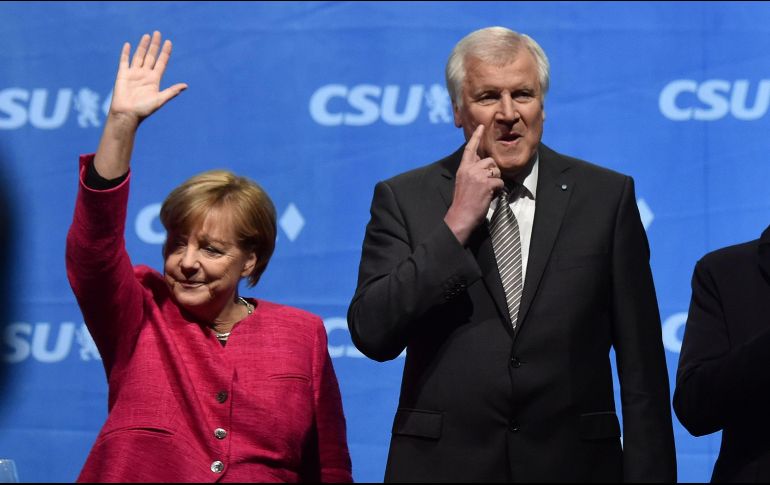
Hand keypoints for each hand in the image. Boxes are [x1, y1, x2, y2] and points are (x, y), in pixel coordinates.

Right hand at [108, 31, 187, 125]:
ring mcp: (134, 74)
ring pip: (139, 56)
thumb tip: (186, 86)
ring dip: (143, 46)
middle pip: (151, 56)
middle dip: (154, 45)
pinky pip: (124, 61)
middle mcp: (145, 75)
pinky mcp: (123, 75)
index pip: (161, 62)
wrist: (127, 114)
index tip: (169, 42)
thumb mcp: (160, 100)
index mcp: (154, 80)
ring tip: (147, 35)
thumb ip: (172, 91)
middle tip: (158, 33)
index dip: (165, 52)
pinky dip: (125, 53)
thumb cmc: (144, 110)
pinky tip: (128, 44)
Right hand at [444, 125, 503, 244]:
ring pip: (496, 170)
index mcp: (463, 169)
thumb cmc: (463, 204)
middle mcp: (470, 169)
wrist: (460, 216)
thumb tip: (486, 169)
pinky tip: (490, 197)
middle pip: (490, 161)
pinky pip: (500, 182)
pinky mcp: (487, 184)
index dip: (476, 137)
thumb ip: (472, 173)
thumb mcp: (463, 183)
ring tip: (488, 192)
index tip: (481, 126)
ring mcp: (478, 176)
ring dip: (496, 181)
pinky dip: (498, 191)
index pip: (469, 149)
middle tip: (488, 184)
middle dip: (493, 171)